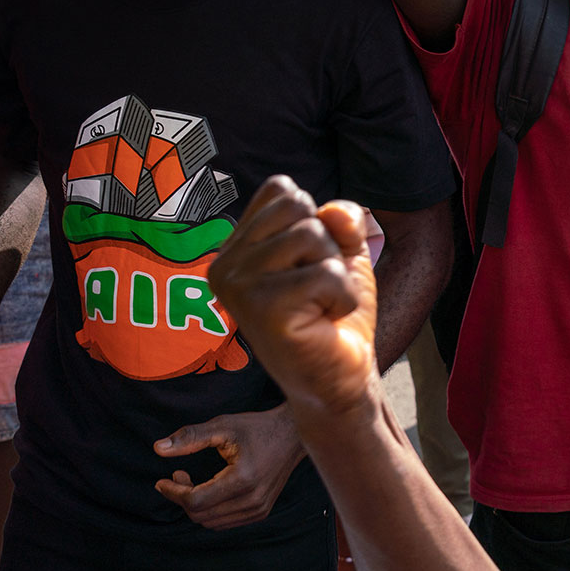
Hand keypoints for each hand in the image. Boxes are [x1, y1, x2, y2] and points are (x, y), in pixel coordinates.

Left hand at [154, 406, 306, 529]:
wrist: (293, 436)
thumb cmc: (258, 428)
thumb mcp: (222, 426)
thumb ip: (190, 438)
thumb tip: (158, 449)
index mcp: (243, 479)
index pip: (196, 501)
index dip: (173, 492)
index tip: (162, 480)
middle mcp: (253, 500)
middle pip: (200, 515)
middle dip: (182, 498)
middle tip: (178, 475)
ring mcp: (259, 509)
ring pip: (211, 522)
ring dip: (195, 506)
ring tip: (192, 482)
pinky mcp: (261, 512)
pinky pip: (225, 523)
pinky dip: (210, 511)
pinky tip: (209, 490)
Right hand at [208, 175, 378, 421]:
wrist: (341, 379)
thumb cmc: (335, 317)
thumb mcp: (343, 255)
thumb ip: (341, 221)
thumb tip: (333, 212)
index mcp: (236, 248)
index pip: (281, 190)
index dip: (316, 222)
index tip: (310, 267)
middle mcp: (226, 264)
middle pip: (298, 208)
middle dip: (327, 247)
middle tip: (318, 291)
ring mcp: (238, 285)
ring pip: (312, 236)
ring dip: (336, 273)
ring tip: (321, 306)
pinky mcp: (262, 307)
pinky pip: (325, 273)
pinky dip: (342, 296)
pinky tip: (325, 321)